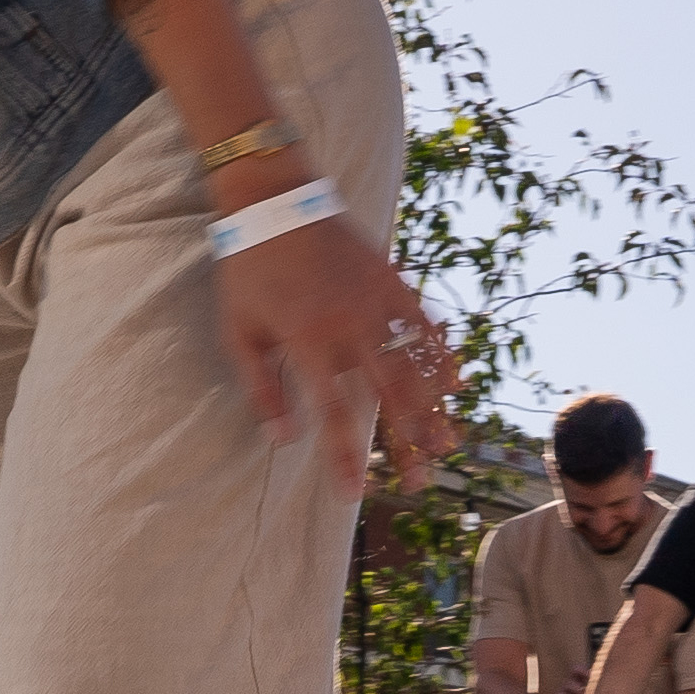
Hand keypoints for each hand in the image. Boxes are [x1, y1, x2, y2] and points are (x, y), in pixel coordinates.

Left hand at [213, 216, 458, 495]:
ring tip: (446, 445)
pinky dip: (441, 355)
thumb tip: (284, 439)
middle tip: (418, 483)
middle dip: (405, 444)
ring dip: (432, 408)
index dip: (345, 458)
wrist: (273, 199)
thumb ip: (262, 388)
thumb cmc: (248, 270)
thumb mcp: (239, 332)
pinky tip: (455, 383)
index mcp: (308, 343)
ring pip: (414, 366)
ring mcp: (375, 302)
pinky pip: (423, 324)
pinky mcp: (391, 281)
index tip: (353, 494)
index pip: (334, 415)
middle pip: (387, 398)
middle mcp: (349, 326)